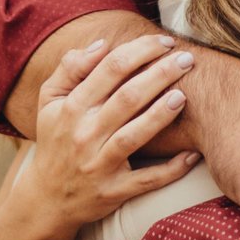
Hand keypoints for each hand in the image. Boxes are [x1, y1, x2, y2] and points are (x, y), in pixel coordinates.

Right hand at [16, 34, 200, 229]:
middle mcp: (84, 135)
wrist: (48, 197)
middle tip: (187, 59)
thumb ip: (71, 68)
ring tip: (184, 95)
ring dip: (161, 114)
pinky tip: (192, 153)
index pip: (110, 69)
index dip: (141, 50)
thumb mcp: (50, 100)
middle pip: (127, 98)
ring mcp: (99, 165)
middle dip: (160, 74)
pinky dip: (171, 169)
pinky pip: (146, 180)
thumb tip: (102, 44)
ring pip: (134, 136)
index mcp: (71, 107)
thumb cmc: (56, 139)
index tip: (165, 42)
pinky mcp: (114, 192)